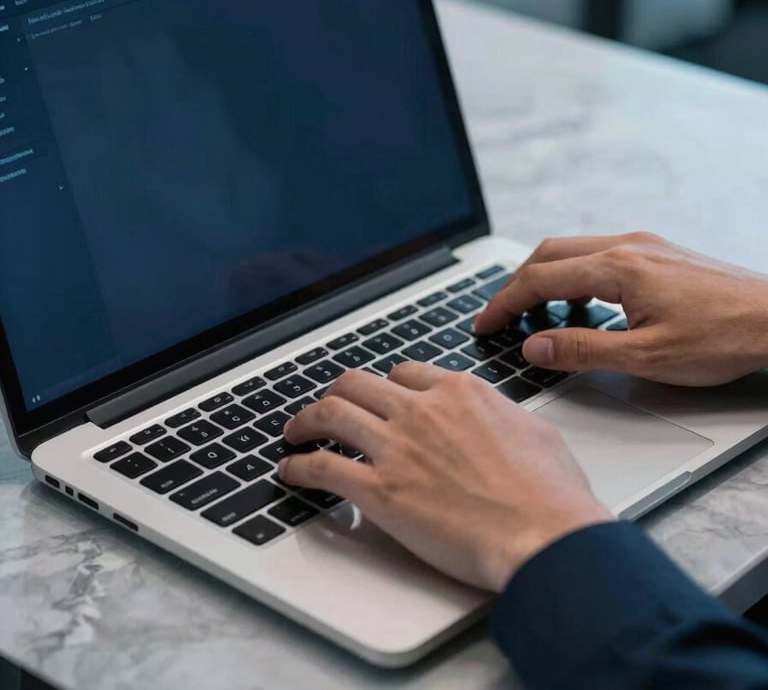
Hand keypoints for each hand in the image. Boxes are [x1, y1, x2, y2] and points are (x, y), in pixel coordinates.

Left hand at [279, 364, 611, 591]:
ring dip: (305, 421)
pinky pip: (322, 468)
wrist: (544, 533)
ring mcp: (397, 448)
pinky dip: (298, 467)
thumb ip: (501, 416)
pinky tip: (290, 471)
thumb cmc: (550, 492)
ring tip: (294, 433)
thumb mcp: (534, 430)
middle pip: (357, 383)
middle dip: (336, 392)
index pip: (404, 372)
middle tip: (327, 408)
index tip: (378, 400)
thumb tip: (493, 419)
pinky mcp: (380, 490)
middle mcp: (422, 410)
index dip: (385, 386)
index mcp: (459, 392)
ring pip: (331, 413)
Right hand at [475, 232, 767, 386]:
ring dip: (545, 279)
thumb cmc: (723, 338)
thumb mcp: (647, 357)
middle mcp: (626, 246)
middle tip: (500, 317)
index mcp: (618, 268)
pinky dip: (574, 277)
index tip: (484, 325)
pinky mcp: (657, 253)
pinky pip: (598, 255)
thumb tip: (535, 345)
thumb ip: (584, 350)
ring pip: (573, 251)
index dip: (504, 304)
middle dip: (517, 285)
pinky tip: (583, 306)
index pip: (539, 279)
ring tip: (535, 316)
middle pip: (549, 254)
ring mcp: (643, 246)